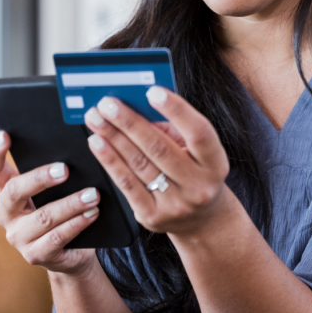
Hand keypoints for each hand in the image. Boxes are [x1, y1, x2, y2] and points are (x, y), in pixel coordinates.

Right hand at [0, 131, 99, 274]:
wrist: (72, 251)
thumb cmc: (62, 208)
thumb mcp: (55, 189)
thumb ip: (54, 171)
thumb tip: (74, 147)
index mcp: (6, 190)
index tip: (5, 134)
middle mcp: (6, 213)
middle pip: (14, 191)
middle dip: (40, 178)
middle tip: (65, 169)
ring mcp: (18, 237)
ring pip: (42, 217)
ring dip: (70, 204)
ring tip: (93, 194)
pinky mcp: (35, 255)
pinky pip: (57, 237)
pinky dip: (77, 224)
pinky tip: (92, 213)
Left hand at [84, 87, 230, 236]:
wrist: (201, 221)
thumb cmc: (196, 174)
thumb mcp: (197, 152)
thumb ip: (174, 130)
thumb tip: (139, 107)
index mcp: (215, 164)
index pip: (198, 132)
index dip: (176, 110)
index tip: (152, 91)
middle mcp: (198, 186)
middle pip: (159, 148)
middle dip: (129, 122)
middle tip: (108, 104)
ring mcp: (175, 204)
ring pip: (138, 165)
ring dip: (113, 138)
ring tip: (96, 119)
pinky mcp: (152, 217)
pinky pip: (126, 184)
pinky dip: (109, 160)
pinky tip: (98, 143)